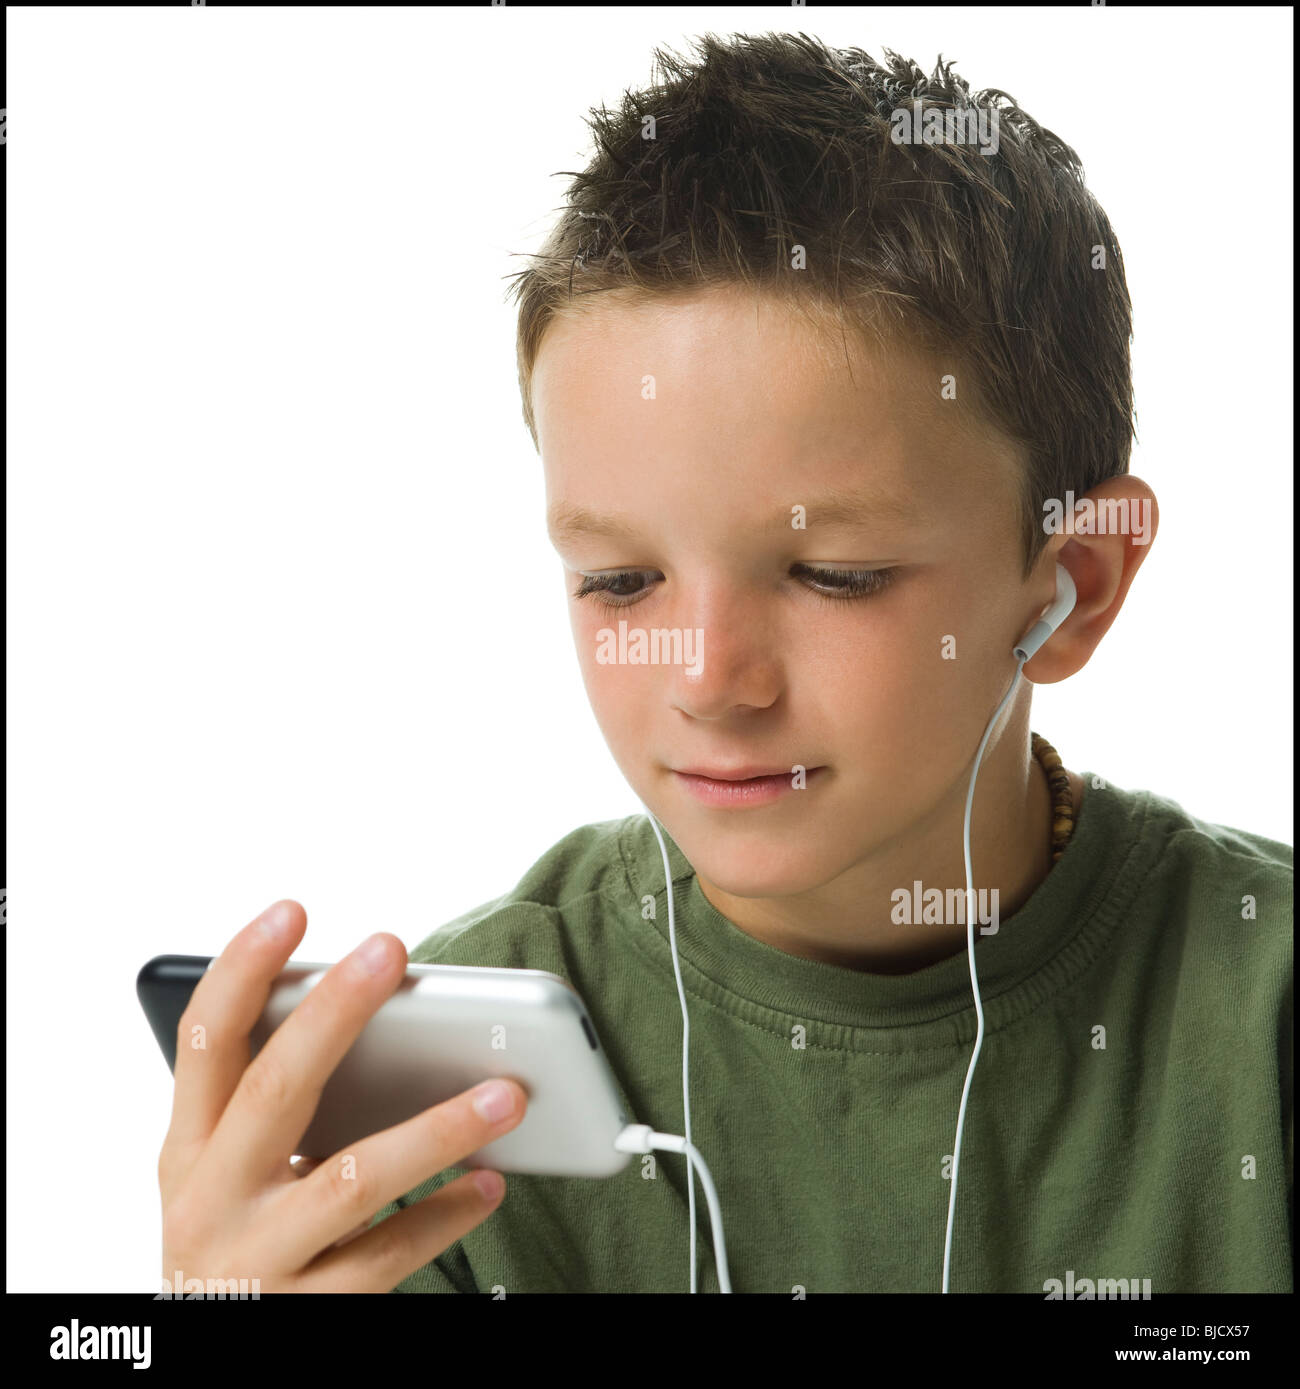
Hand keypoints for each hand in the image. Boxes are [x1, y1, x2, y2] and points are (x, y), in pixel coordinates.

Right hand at [157, 900, 526, 1291]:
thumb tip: (355, 1010)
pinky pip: (388, 1256)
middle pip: (275, 1090)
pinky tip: (490, 1182)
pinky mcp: (307, 1317)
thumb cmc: (233, 1239)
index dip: (241, 971)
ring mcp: (257, 1263)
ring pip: (352, 1179)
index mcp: (187, 1150)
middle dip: (333, 1013)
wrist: (203, 1370)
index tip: (291, 910)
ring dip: (437, 1129)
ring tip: (507, 1093)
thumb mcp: (221, 1174)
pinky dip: (445, 1215)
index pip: (204, 1042)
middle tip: (390, 948)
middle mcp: (209, 1202)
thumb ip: (266, 1104)